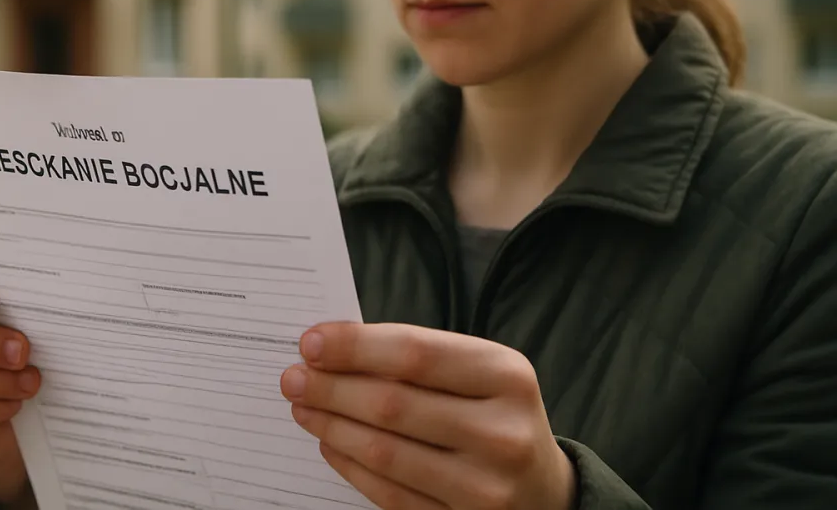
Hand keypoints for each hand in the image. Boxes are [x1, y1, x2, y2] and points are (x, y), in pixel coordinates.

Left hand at [280, 323, 575, 509]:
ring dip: (332, 426)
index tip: (310, 342)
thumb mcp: (479, 372)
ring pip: (385, 452)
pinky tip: (329, 444)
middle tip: (293, 378)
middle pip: (393, 404)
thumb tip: (331, 349)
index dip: (355, 346)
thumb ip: (418, 357)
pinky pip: (389, 493)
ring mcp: (485, 487)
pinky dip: (350, 465)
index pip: (414, 353)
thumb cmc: (496, 413)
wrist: (543, 489)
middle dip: (331, 387)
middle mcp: (502, 432)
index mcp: (506, 376)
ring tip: (303, 407)